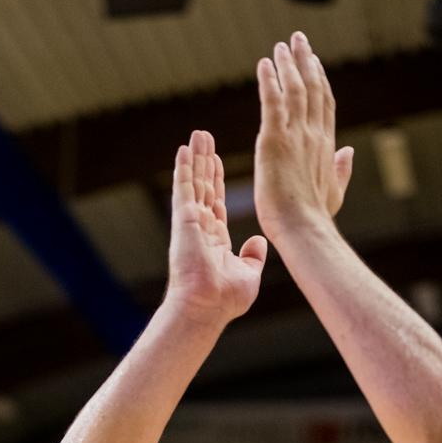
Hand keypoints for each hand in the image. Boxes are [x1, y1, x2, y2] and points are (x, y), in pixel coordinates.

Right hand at [163, 129, 266, 325]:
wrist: (207, 307)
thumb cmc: (225, 300)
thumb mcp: (248, 273)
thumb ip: (253, 256)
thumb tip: (258, 242)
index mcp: (215, 238)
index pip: (216, 202)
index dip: (217, 181)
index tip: (217, 162)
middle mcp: (201, 227)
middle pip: (204, 186)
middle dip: (205, 162)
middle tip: (205, 139)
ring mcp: (191, 222)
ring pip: (194, 181)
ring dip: (196, 157)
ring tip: (197, 134)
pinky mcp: (184, 219)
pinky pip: (183, 188)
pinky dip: (183, 168)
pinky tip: (184, 149)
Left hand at [254, 32, 354, 241]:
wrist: (303, 227)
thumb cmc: (316, 217)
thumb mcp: (335, 190)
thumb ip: (342, 168)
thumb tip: (349, 150)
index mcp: (327, 145)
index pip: (325, 104)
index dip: (320, 79)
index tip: (315, 61)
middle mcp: (314, 134)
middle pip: (313, 88)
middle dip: (306, 60)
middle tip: (299, 39)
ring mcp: (296, 135)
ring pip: (294, 89)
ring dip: (288, 64)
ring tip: (282, 46)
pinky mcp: (274, 140)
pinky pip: (272, 102)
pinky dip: (269, 80)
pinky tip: (264, 64)